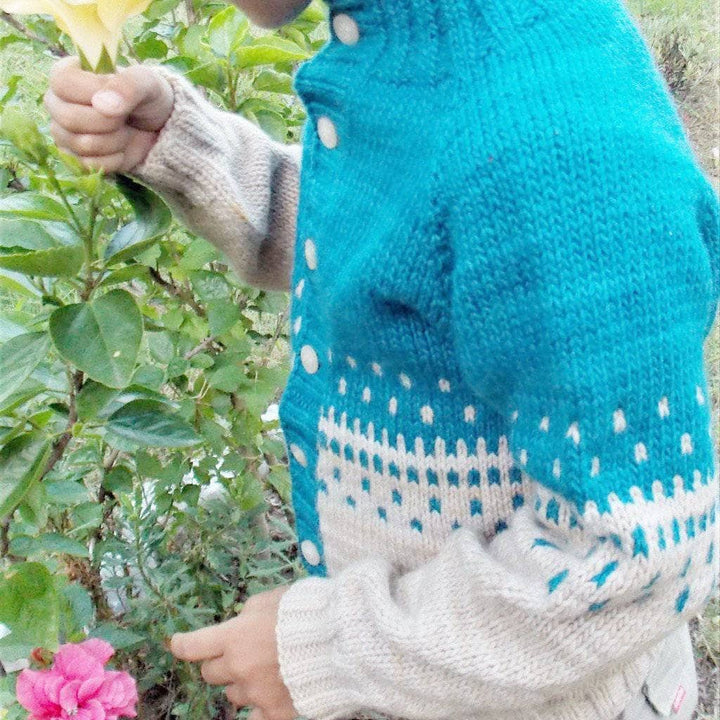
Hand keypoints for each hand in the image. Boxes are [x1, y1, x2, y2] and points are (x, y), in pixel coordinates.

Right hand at [44, 56, 174, 173]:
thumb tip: (101, 105)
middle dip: (110, 122)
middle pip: (71, 119)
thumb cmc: (146, 97)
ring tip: (123, 130)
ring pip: (83, 145)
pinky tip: (120, 148)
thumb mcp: (146, 83)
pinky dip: (114, 159)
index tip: (119, 96)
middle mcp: (56, 103)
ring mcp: (62, 132)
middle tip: (124, 116)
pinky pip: (90, 165)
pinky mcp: (73, 158)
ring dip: (115, 141)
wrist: (155, 128)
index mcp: (64, 75)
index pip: (63, 84)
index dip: (95, 93)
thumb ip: (127, 86)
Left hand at [169, 585, 296, 719]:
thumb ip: (247, 613)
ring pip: (233, 694)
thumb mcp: (269, 599)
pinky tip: (265, 700)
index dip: (182, 644)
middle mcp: (238, 667)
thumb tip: (239, 623)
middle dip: (219, 663)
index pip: (193, 646)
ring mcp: (255, 693)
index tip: (178, 643)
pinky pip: (254, 718)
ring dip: (241, 683)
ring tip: (264, 671)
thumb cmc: (303, 610)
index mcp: (234, 637)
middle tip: (236, 654)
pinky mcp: (275, 712)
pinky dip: (257, 709)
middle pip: (210, 674)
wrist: (336, 639)